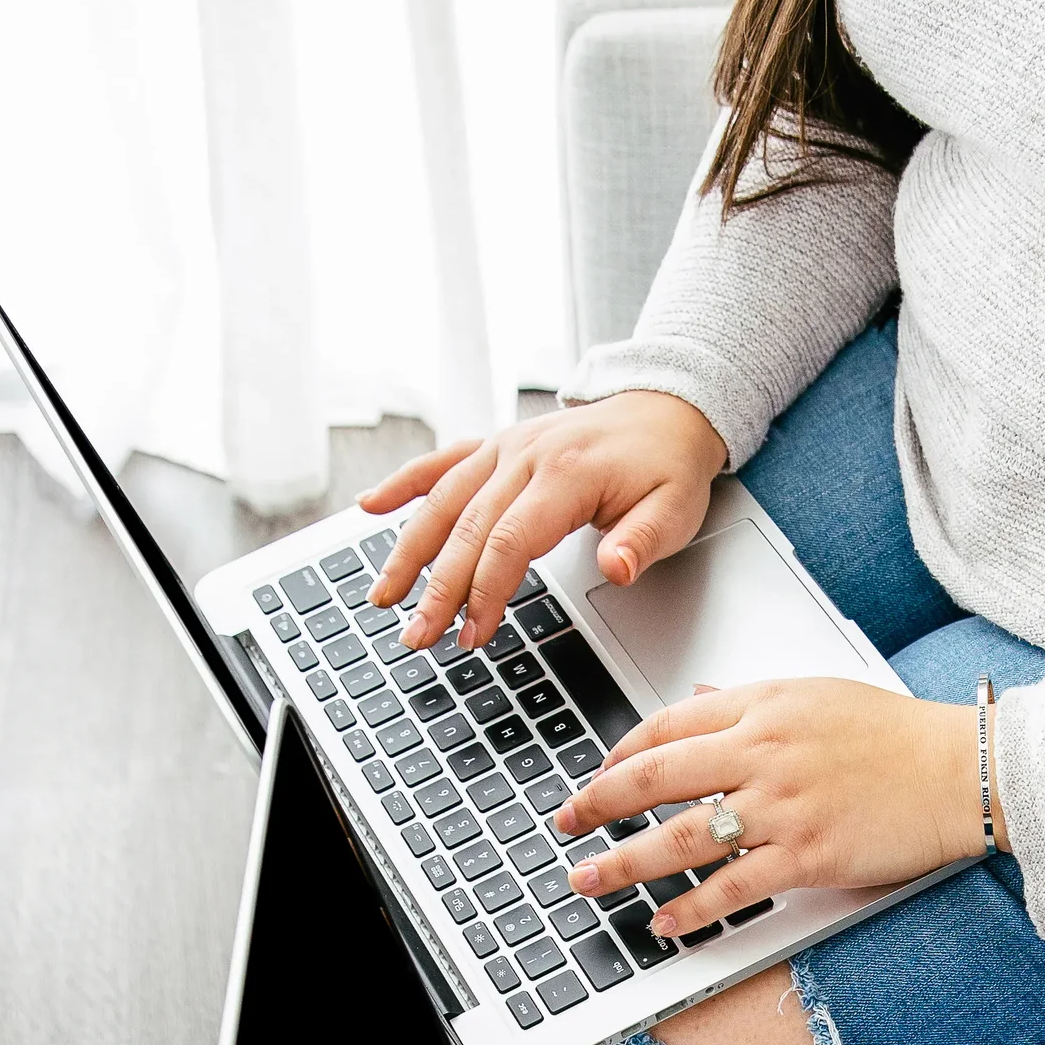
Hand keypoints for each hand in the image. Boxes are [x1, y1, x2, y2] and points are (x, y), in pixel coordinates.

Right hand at [360, 391, 726, 655]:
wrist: (667, 408)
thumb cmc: (667, 466)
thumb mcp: (675, 509)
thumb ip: (643, 541)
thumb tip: (615, 569)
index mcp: (565, 474)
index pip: (510, 541)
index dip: (485, 591)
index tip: (473, 634)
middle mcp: (525, 456)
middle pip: (466, 529)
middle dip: (436, 589)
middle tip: (416, 636)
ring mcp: (505, 448)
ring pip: (443, 501)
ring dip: (407, 550)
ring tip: (383, 595)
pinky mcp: (497, 446)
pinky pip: (442, 462)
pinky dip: (404, 484)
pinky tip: (369, 507)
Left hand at [556, 677, 1000, 934]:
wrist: (965, 769)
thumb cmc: (899, 735)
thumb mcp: (818, 694)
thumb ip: (753, 700)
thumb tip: (703, 696)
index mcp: (764, 704)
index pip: (668, 724)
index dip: (619, 754)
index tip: (597, 777)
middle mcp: (764, 751)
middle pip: (654, 778)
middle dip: (597, 805)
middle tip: (565, 825)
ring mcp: (782, 807)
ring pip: (679, 837)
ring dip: (622, 863)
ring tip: (588, 879)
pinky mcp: (807, 857)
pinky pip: (731, 888)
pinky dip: (689, 909)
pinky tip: (661, 922)